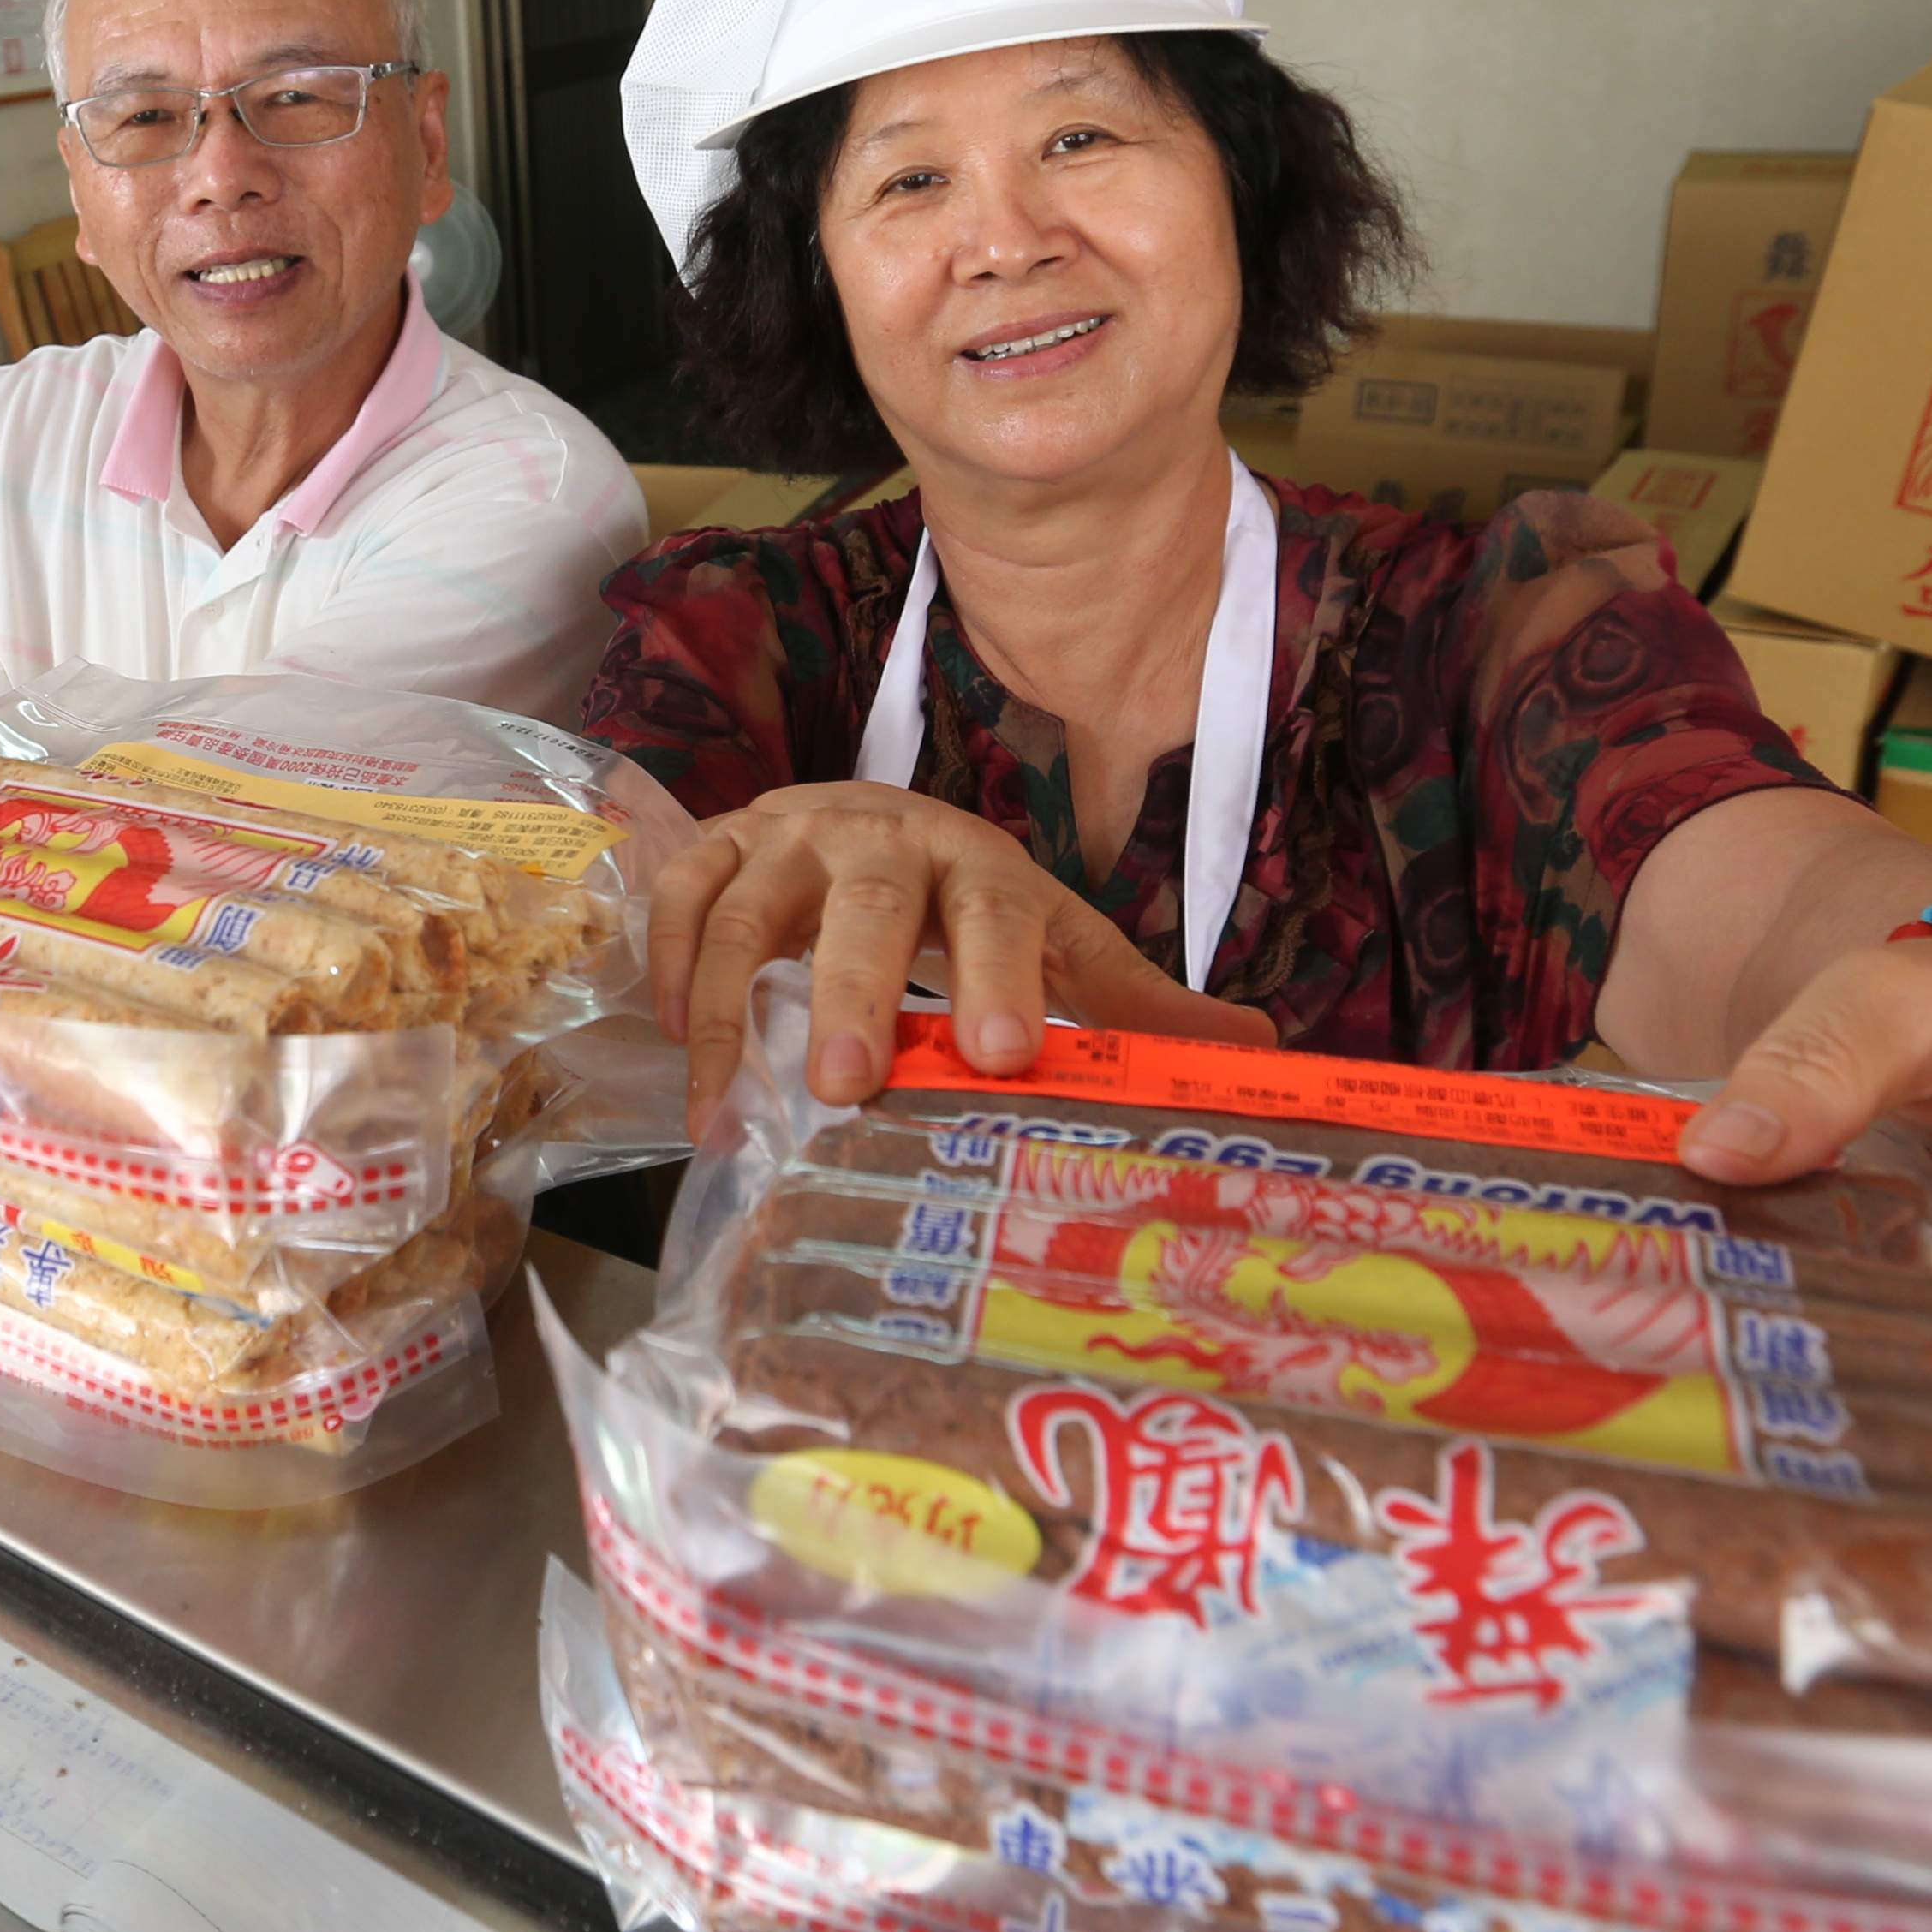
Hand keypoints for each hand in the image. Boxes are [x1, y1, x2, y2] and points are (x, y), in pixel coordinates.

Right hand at [646, 781, 1270, 1137]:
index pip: (994, 911)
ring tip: (725, 1113)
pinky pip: (681, 898)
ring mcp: (789, 837)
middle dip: (850, 995)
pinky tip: (679, 1049)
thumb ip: (1136, 1002)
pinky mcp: (721, 847)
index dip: (999, 976)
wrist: (863, 818)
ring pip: (749, 909)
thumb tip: (1263, 1052)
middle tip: (844, 1088)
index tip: (1003, 1058)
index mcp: (977, 862)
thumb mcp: (1054, 939)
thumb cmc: (966, 906)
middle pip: (863, 907)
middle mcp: (879, 837)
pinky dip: (668, 969)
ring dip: (729, 1009)